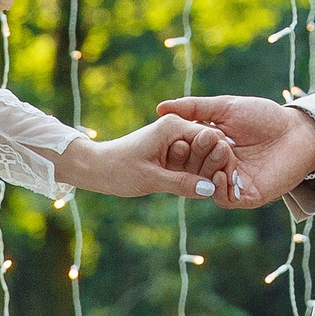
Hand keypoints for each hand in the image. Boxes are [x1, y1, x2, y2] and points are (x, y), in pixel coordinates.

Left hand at [59, 115, 234, 199]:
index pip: (211, 137)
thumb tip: (211, 189)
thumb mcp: (152, 178)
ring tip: (190, 186)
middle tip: (200, 184)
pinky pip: (191, 163)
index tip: (217, 177)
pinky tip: (187, 187)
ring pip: (202, 156)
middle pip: (209, 146)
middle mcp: (177, 128)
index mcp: (173, 125)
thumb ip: (182, 183)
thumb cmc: (120, 170)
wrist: (97, 168)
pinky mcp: (171, 152)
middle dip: (208, 166)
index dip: (217, 157)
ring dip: (199, 172)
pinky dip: (191, 175)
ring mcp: (174, 139)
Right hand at [153, 95, 314, 209]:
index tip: (176, 136)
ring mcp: (233, 183)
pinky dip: (219, 187)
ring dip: (209, 169)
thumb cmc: (265, 116)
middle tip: (206, 140)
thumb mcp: (225, 107)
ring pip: (207, 184)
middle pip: (195, 169)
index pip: (187, 152)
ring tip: (222, 152)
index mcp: (212, 147)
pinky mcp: (247, 196)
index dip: (180, 146)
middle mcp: (220, 167)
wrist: (298, 132)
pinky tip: (223, 173)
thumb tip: (160, 107)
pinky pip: (225, 198)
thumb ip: (194, 108)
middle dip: (197, 156)